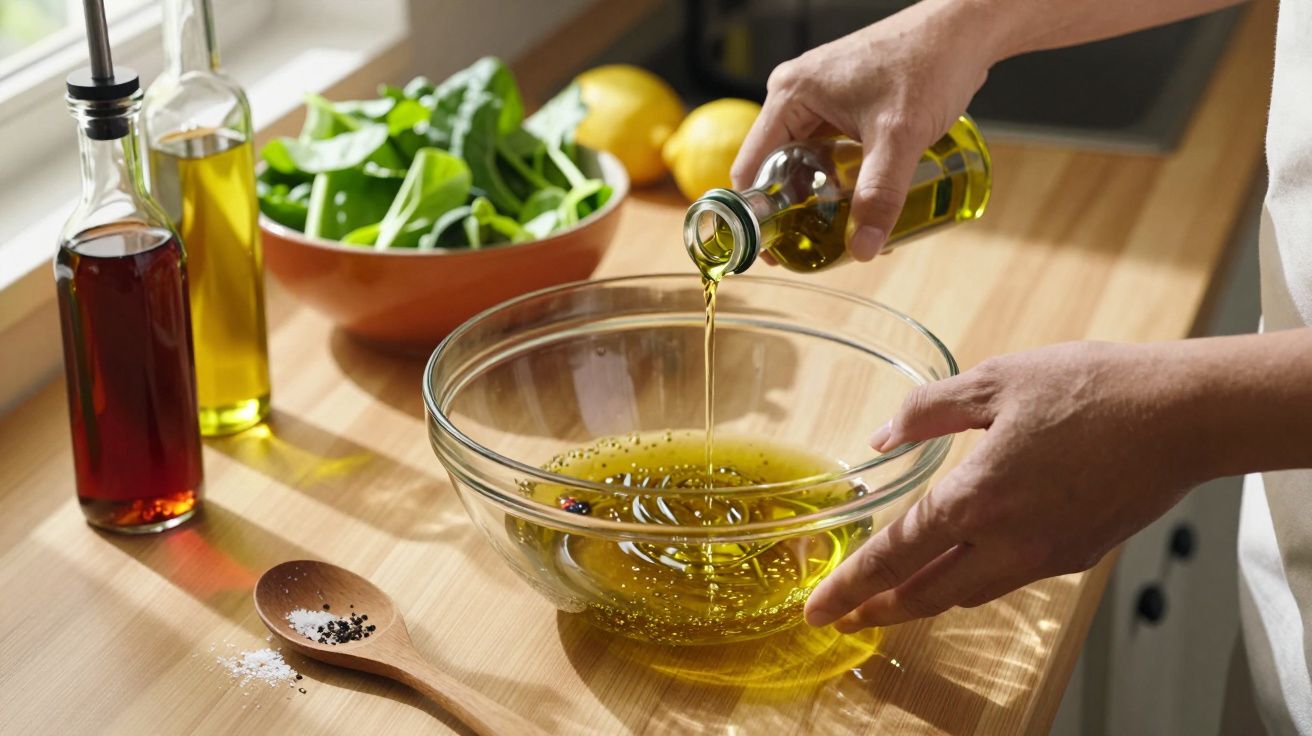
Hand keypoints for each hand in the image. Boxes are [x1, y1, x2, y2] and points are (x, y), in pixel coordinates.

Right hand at [731, 1, 994, 260]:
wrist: (965, 30)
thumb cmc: (929, 63)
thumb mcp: (899, 137)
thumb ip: (879, 195)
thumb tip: (861, 249)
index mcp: (790, 95)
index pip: (752, 167)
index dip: (758, 212)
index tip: (774, 248)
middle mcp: (796, 94)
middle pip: (776, 167)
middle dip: (793, 209)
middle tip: (810, 247)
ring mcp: (819, 98)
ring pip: (804, 160)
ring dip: (817, 195)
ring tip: (834, 230)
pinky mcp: (843, 102)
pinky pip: (826, 148)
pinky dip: (836, 177)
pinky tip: (855, 201)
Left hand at [805, 341, 1204, 631]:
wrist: (1182, 415)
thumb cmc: (1090, 388)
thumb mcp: (995, 379)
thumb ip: (928, 412)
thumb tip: (881, 438)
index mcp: (976, 497)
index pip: (895, 554)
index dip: (851, 584)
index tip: (818, 609)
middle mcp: (1006, 541)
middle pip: (927, 593)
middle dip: (879, 609)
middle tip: (844, 618)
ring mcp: (1045, 555)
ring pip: (968, 593)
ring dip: (924, 600)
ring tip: (891, 600)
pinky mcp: (1076, 554)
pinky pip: (1007, 579)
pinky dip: (971, 582)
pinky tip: (962, 567)